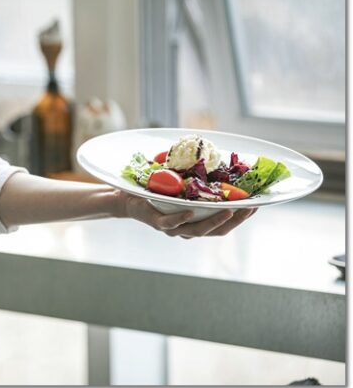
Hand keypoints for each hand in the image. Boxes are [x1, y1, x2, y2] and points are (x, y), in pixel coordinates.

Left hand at [115, 190, 256, 237]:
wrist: (128, 198)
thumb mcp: (183, 183)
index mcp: (198, 221)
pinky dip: (182, 218)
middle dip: (236, 220)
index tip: (258, 205)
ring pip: (197, 230)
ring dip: (214, 221)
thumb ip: (200, 177)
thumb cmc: (158, 190)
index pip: (226, 223)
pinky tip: (191, 211)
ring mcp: (173, 228)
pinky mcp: (157, 223)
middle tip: (250, 208)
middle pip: (217, 230)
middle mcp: (188, 229)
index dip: (242, 216)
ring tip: (229, 211)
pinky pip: (171, 223)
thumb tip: (220, 157)